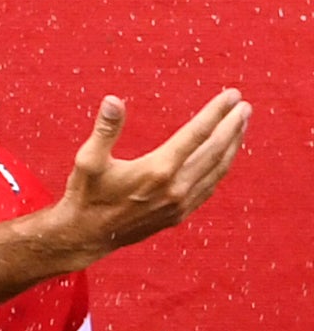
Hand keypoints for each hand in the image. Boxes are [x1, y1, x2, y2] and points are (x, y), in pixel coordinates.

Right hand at [46, 88, 248, 265]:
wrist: (87, 235)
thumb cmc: (86, 195)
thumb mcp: (88, 160)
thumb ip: (105, 130)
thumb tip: (113, 100)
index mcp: (157, 170)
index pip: (196, 134)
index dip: (216, 112)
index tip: (231, 95)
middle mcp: (175, 187)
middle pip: (214, 150)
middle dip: (233, 125)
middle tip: (244, 106)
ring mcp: (181, 202)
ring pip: (218, 169)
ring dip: (233, 145)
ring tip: (241, 125)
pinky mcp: (180, 213)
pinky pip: (210, 186)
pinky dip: (222, 167)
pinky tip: (224, 157)